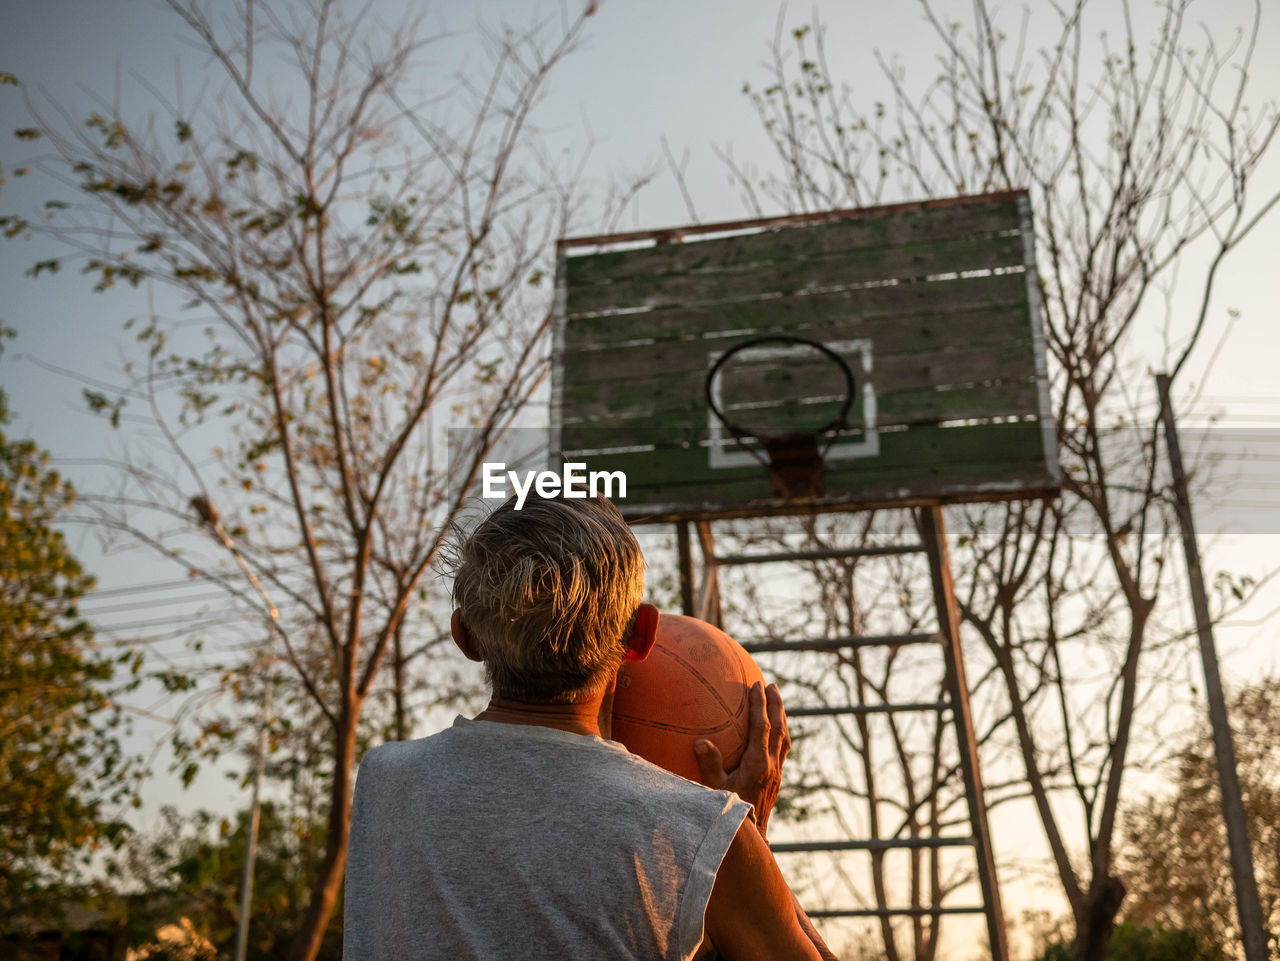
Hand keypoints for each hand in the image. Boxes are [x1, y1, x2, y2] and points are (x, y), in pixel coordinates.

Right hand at [694, 681, 789, 838]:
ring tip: (776, 701)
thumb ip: (709, 765)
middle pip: (779, 729)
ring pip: (784, 739)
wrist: (749, 838)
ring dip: (781, 717)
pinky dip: (780, 733)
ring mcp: (776, 773)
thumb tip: (701, 741)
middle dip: (776, 705)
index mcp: (758, 765)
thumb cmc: (728, 813)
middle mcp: (772, 766)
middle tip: (772, 685)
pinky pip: (783, 749)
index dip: (760, 705)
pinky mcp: (776, 780)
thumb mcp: (713, 789)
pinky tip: (773, 730)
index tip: (757, 685)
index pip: (762, 728)